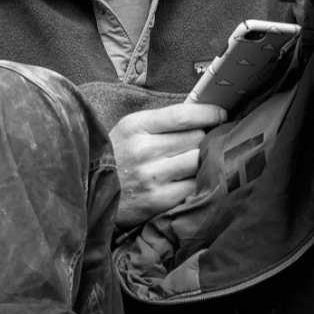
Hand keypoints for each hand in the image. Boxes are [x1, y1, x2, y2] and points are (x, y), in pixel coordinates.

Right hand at [110, 102, 225, 226]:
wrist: (91, 193)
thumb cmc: (118, 157)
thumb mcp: (130, 130)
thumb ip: (162, 122)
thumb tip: (203, 115)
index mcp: (136, 126)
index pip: (183, 115)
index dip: (209, 113)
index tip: (222, 114)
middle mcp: (144, 150)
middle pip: (197, 138)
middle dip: (203, 139)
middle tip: (200, 143)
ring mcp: (152, 177)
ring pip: (198, 161)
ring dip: (201, 161)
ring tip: (194, 162)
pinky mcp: (160, 200)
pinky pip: (193, 185)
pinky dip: (196, 182)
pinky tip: (188, 180)